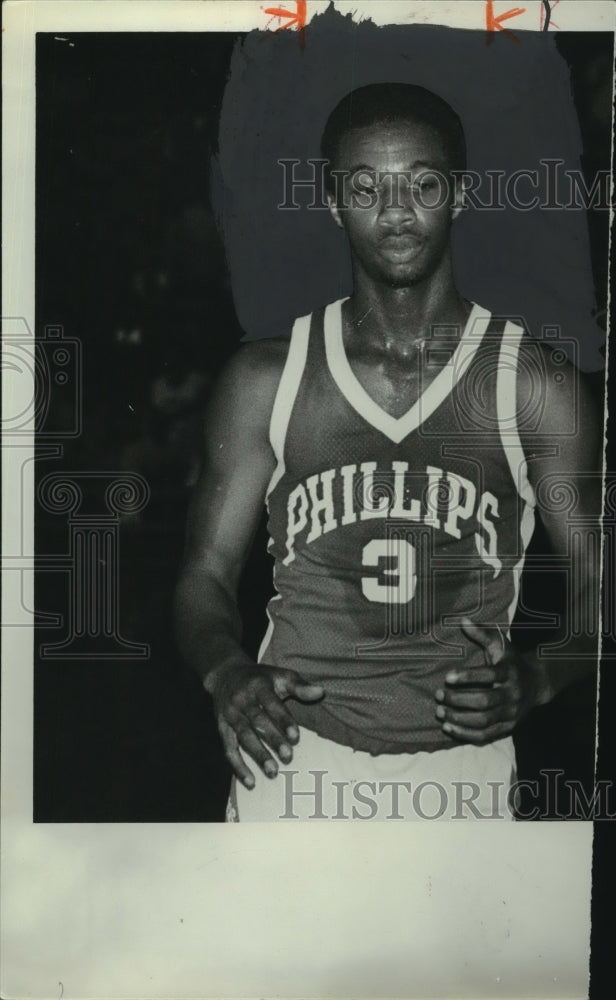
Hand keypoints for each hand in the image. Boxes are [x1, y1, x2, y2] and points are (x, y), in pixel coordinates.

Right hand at [207, 662, 323, 788]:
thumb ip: (299, 686)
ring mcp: (230, 714)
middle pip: (257, 721)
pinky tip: (251, 782)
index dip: (283, 720)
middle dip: (272, 739)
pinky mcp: (222, 727)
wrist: (226, 674)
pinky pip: (229, 749)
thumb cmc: (260, 678)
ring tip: (273, 772)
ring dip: (257, 755)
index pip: (271, 704)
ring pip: (243, 736)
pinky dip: (238, 766)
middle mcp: (242, 700)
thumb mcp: (279, 675)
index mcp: (258, 686)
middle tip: (288, 757)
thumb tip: (321, 692)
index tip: (296, 737)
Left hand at [434, 618, 545, 744]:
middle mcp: (512, 694)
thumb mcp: (500, 645)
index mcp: (509, 672)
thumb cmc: (511, 661)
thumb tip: (462, 620)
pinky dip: (466, 734)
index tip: (447, 677)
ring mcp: (511, 713)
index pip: (488, 675)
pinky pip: (486, 735)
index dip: (467, 677)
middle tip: (438, 695)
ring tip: (440, 713)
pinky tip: (449, 728)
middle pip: (484, 701)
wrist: (537, 684)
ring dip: (459, 719)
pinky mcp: (508, 727)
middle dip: (458, 700)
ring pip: (484, 721)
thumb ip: (481, 633)